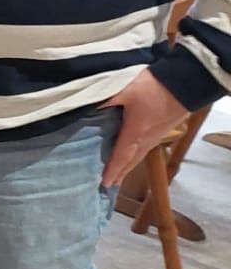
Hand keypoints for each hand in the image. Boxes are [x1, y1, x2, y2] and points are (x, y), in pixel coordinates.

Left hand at [100, 70, 190, 187]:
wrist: (186, 83)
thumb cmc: (154, 88)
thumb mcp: (124, 90)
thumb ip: (103, 99)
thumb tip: (83, 108)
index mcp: (134, 133)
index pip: (121, 156)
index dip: (112, 170)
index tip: (104, 184)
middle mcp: (146, 138)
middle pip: (131, 161)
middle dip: (120, 173)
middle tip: (111, 186)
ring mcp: (157, 134)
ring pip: (140, 155)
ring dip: (129, 166)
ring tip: (120, 175)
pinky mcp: (163, 128)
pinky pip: (146, 148)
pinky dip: (137, 155)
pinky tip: (135, 153)